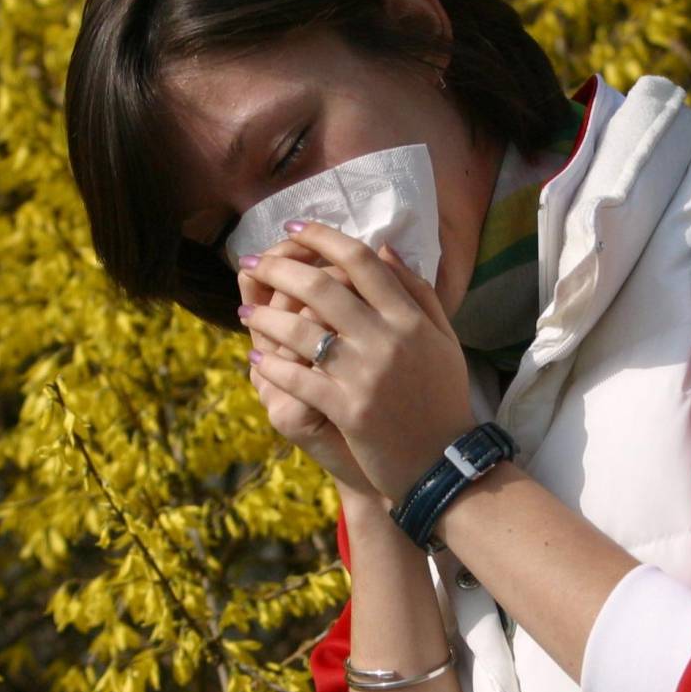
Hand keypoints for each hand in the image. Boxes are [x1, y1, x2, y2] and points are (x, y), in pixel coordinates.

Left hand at [236, 222, 475, 503]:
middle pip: (321, 286)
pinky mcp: (348, 409)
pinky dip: (270, 364)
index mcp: (411, 318)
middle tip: (254, 261)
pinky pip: (297, 378)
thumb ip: (417, 292)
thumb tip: (385, 248)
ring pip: (300, 331)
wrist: (444, 463)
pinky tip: (254, 355)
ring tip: (246, 309)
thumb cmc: (443, 399)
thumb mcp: (442, 339)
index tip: (294, 228)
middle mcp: (388, 339)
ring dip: (264, 315)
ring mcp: (366, 375)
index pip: (361, 260)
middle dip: (278, 267)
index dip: (323, 237)